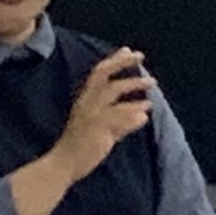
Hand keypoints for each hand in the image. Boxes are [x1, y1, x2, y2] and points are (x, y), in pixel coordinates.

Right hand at [14, 49, 157, 214]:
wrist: (64, 164)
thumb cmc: (80, 146)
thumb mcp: (98, 126)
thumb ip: (119, 119)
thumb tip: (141, 115)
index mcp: (84, 100)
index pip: (98, 73)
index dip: (115, 60)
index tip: (129, 51)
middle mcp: (86, 103)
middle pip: (103, 74)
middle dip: (123, 63)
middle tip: (142, 59)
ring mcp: (91, 114)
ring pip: (113, 91)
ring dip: (134, 84)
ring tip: (152, 84)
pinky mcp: (98, 129)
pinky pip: (119, 117)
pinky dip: (133, 114)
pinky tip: (145, 115)